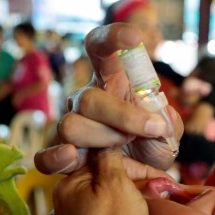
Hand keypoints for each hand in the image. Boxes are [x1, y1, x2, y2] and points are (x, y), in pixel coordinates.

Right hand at [34, 23, 182, 174]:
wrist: (141, 178)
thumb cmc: (151, 145)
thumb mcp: (168, 132)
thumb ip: (169, 123)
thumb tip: (162, 118)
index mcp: (110, 81)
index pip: (99, 47)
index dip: (111, 37)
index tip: (134, 38)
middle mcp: (85, 99)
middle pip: (88, 98)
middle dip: (122, 117)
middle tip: (150, 131)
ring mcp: (70, 126)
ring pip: (71, 126)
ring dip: (103, 140)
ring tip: (122, 149)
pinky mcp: (59, 155)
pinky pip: (44, 157)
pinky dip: (55, 158)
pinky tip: (73, 157)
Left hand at [48, 149, 152, 214]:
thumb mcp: (119, 188)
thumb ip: (109, 159)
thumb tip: (104, 142)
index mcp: (66, 186)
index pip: (103, 160)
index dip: (136, 166)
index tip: (160, 179)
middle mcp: (60, 208)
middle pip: (103, 184)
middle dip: (133, 185)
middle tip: (161, 194)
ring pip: (104, 207)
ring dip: (128, 206)